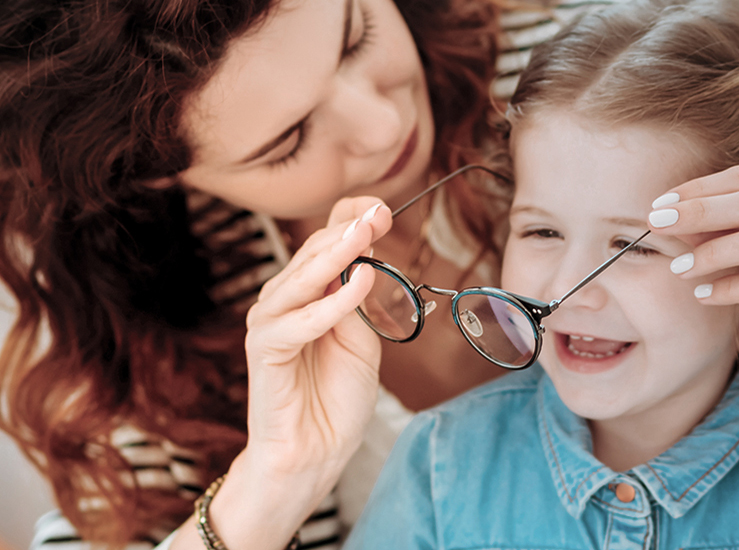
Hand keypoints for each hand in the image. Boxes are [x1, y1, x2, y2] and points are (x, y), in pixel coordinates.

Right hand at [242, 197, 391, 483]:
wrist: (316, 450)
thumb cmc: (338, 397)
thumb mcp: (362, 339)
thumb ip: (358, 300)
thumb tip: (363, 257)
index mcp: (310, 292)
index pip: (324, 241)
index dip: (350, 218)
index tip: (382, 208)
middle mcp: (285, 299)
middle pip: (313, 251)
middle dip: (349, 229)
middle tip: (379, 214)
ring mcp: (271, 322)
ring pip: (302, 277)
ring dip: (336, 253)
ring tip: (365, 235)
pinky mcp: (264, 349)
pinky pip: (299, 320)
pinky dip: (331, 302)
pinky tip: (359, 283)